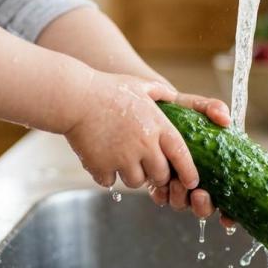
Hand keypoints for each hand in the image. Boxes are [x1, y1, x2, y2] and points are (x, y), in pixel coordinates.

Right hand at [63, 75, 233, 226]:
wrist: (76, 97)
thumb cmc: (108, 89)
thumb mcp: (140, 84)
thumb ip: (160, 92)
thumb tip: (173, 95)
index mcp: (158, 127)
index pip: (182, 156)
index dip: (189, 172)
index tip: (191, 181)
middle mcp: (144, 145)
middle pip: (160, 176)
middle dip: (157, 175)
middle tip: (149, 168)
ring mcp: (122, 158)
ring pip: (136, 182)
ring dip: (132, 176)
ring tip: (123, 161)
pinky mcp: (101, 166)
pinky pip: (109, 183)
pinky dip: (107, 176)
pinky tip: (103, 161)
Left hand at [145, 93, 236, 228]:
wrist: (146, 110)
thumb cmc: (175, 110)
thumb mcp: (195, 106)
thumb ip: (212, 108)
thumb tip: (225, 119)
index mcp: (214, 168)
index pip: (228, 197)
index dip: (230, 214)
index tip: (228, 217)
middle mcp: (198, 179)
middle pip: (205, 207)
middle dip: (203, 206)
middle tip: (199, 193)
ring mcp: (177, 182)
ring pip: (182, 204)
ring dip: (181, 199)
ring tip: (176, 182)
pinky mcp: (157, 182)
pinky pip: (161, 198)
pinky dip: (162, 195)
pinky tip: (161, 186)